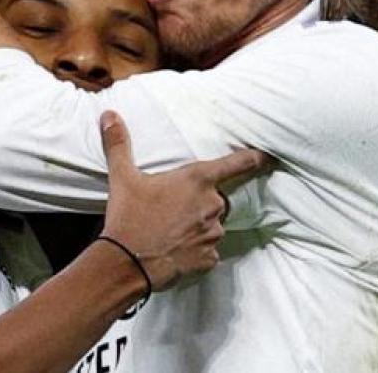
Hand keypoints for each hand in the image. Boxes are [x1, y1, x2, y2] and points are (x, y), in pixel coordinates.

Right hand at [99, 110, 271, 291]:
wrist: (127, 263)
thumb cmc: (128, 216)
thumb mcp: (122, 177)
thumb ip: (119, 144)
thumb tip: (109, 114)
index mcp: (197, 180)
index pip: (237, 164)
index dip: (255, 158)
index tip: (268, 156)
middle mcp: (212, 205)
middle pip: (219, 198)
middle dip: (203, 201)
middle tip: (175, 208)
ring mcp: (213, 234)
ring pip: (213, 225)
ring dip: (200, 225)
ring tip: (172, 230)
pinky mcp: (209, 258)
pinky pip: (209, 250)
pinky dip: (197, 249)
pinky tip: (177, 248)